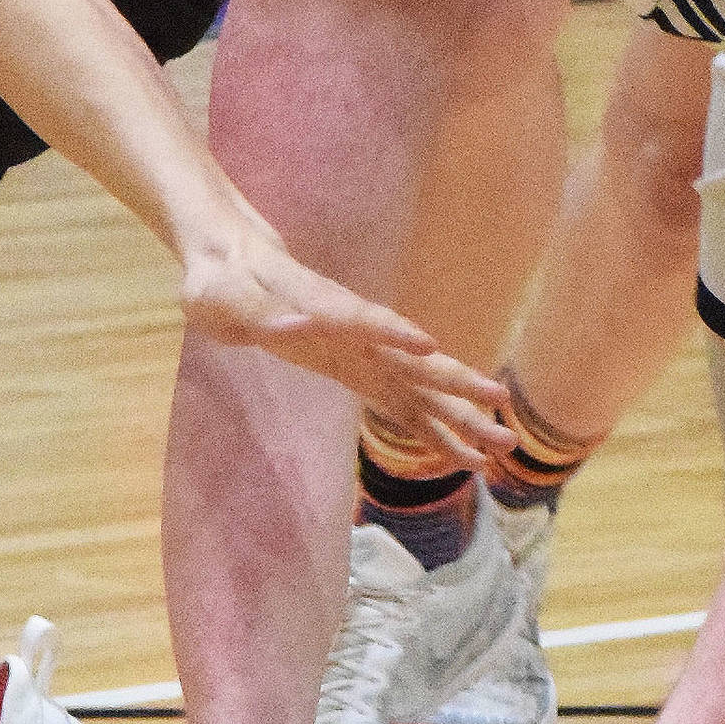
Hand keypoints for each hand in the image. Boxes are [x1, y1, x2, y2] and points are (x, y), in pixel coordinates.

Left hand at [178, 213, 513, 471]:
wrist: (237, 267)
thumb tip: (294, 324)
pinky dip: (434, 432)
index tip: (429, 347)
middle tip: (501, 403)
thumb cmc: (222, 285)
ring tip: (504, 445)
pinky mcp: (361, 374)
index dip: (396, 335)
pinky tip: (466, 457)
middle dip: (458, 385)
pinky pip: (404, 408)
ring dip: (462, 416)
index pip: (365, 321)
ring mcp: (365, 355)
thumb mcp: (220, 299)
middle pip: (414, 361)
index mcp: (324, 310)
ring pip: (421, 389)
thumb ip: (258, 313)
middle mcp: (358, 334)